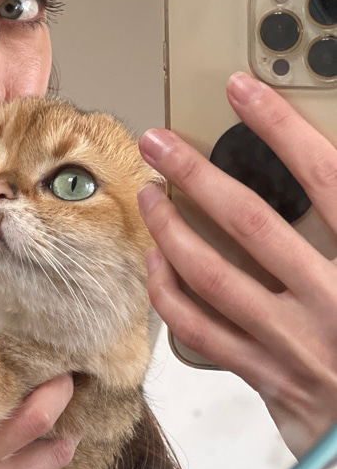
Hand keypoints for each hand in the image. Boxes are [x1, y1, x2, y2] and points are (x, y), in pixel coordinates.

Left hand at [137, 71, 336, 458]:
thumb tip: (324, 179)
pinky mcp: (268, 378)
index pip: (326, 179)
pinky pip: (202, 333)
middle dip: (197, 174)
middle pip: (250, 222)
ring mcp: (293, 345)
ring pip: (211, 277)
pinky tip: (155, 267)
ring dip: (171, 231)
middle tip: (159, 143)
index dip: (281, 128)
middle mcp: (329, 303)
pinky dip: (170, 296)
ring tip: (149, 196)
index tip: (243, 91)